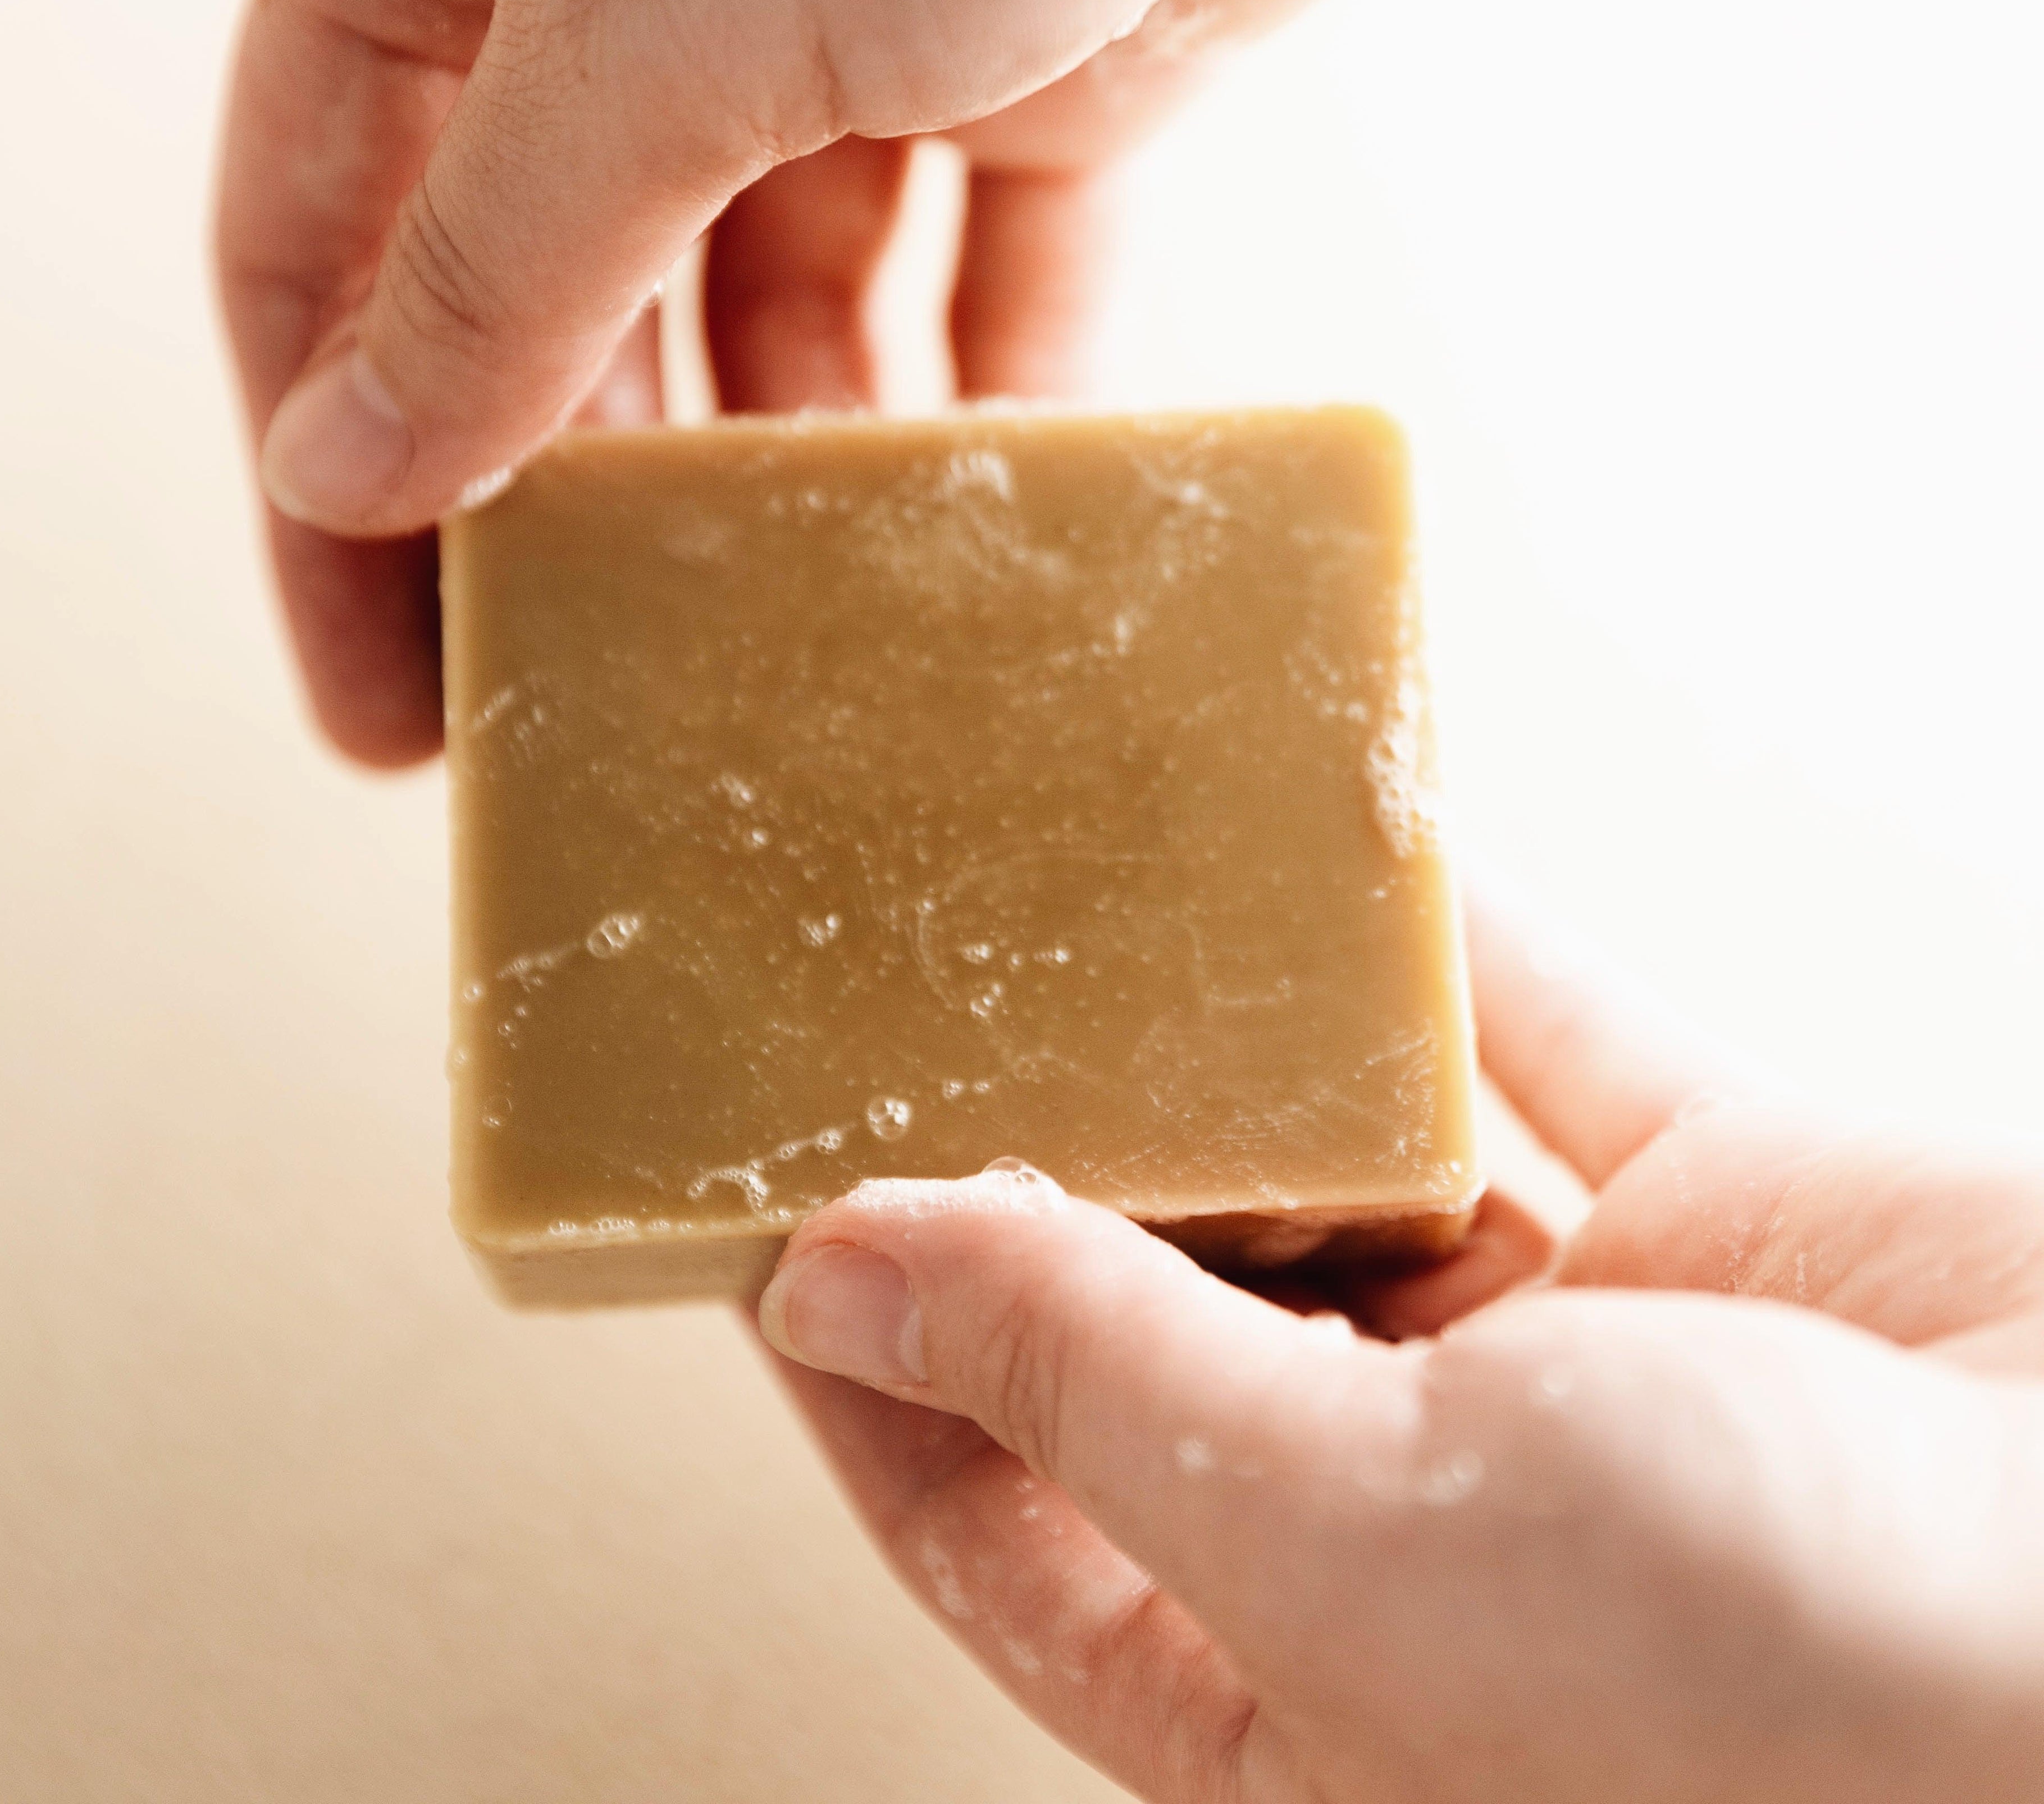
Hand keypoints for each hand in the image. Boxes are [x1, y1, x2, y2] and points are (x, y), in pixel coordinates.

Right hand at [215, 0, 1535, 762]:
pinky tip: (963, 533)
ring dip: (768, 476)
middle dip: (559, 512)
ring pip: (769, 303)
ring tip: (769, 663)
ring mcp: (854, 2)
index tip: (385, 706)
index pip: (325, 229)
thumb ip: (501, 264)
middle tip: (578, 719)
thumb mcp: (652, 18)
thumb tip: (354, 465)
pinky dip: (977, 399)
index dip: (336, 480)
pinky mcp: (1061, 52)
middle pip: (547, 291)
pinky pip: (990, 273)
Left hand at [754, 882, 2043, 1801]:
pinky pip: (1545, 1049)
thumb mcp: (1348, 1540)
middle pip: (1166, 1331)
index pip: (1003, 1522)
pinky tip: (1342, 853)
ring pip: (1352, 1172)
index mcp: (1306, 1690)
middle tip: (919, 1027)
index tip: (769, 1212)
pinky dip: (1453, 951)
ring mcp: (1585, 1366)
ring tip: (1095, 925)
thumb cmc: (1779, 1695)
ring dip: (1245, 1056)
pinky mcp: (1723, 1219)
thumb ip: (1089, 1387)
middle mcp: (1427, 1530)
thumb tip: (838, 1280)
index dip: (873, 1372)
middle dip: (1055, 1188)